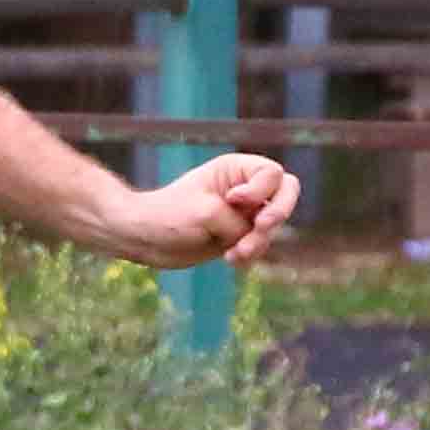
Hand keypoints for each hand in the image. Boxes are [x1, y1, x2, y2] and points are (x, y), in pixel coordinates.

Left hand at [111, 152, 301, 270]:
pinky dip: (250, 254)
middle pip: (286, 193)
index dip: (260, 191)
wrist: (143, 238)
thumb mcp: (207, 213)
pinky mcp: (237, 237)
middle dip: (278, 213)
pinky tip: (229, 260)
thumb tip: (256, 235)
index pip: (273, 175)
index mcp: (235, 170)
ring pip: (273, 226)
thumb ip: (238, 222)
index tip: (232, 201)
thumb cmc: (168, 215)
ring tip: (234, 254)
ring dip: (259, 241)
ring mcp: (243, 214)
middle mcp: (244, 189)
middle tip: (260, 227)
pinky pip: (260, 246)